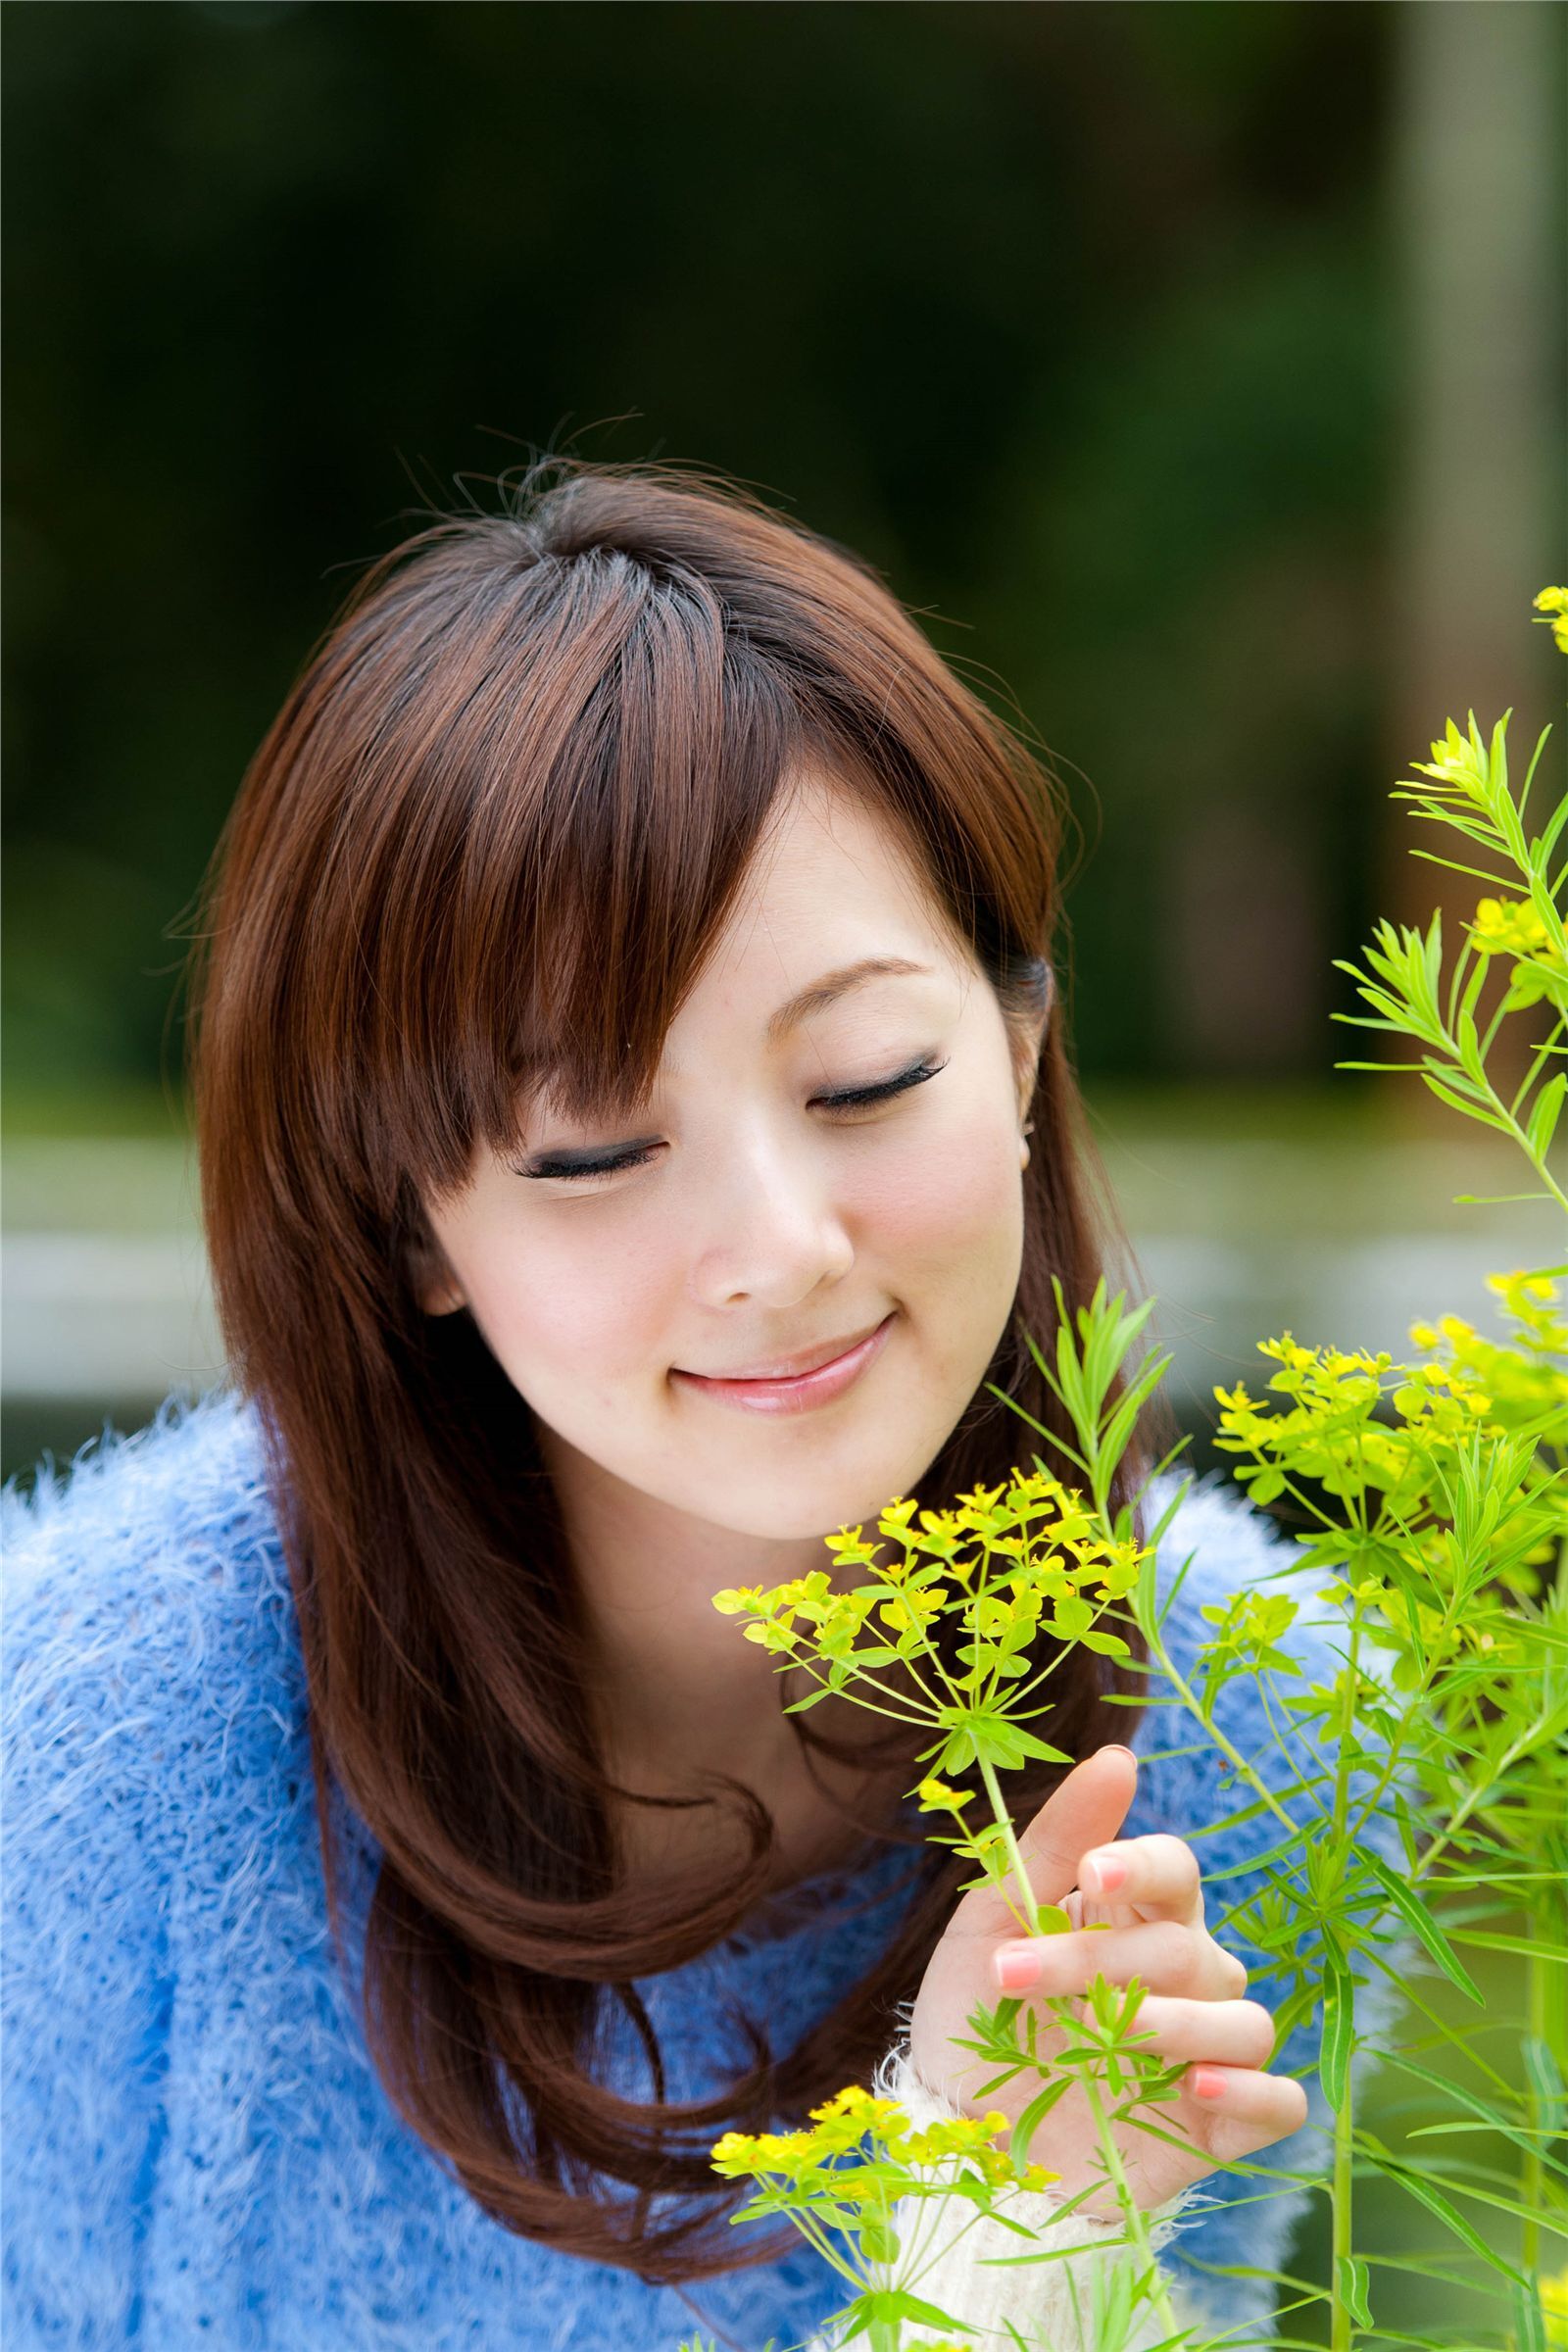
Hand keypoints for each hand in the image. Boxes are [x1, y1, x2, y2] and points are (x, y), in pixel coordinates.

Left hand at [907, 1743, 1308, 2216]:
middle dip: (1102, 1961)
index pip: (1175, 1870)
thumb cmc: (978, 2018)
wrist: (961, 2138)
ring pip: (1243, 2016)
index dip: (1142, 1866)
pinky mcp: (1220, 2125)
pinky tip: (1197, 2085)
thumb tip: (1119, 1756)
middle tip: (1017, 1978)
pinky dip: (1251, 2089)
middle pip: (1185, 1948)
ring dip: (1175, 2022)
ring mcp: (1207, 2050)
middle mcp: (1185, 1976)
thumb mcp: (993, 1924)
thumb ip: (1053, 1843)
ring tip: (1109, 2037)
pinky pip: (1279, 2099)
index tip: (1091, 1875)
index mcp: (1135, 1918)